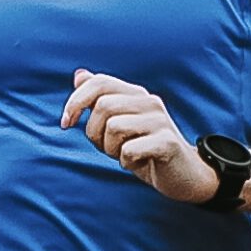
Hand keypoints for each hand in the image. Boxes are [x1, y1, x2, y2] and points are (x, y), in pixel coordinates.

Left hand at [60, 69, 222, 203]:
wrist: (184, 175)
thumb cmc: (146, 150)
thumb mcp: (120, 124)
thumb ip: (100, 100)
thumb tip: (79, 75)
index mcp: (135, 94)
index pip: (98, 82)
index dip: (75, 101)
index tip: (66, 123)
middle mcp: (149, 101)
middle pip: (103, 106)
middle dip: (94, 133)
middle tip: (107, 148)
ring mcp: (160, 121)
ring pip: (113, 127)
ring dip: (110, 149)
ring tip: (124, 155)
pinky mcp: (167, 142)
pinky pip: (128, 150)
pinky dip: (126, 162)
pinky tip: (137, 163)